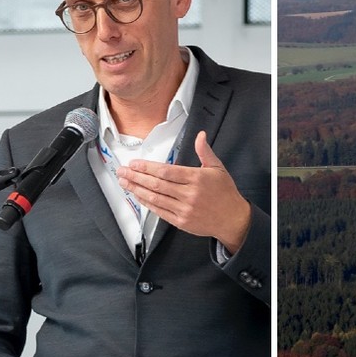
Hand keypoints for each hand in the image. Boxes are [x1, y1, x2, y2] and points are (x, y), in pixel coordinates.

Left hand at [117, 131, 251, 252]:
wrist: (233, 219)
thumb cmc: (225, 192)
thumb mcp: (218, 168)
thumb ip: (205, 151)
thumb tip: (200, 135)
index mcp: (197, 178)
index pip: (166, 172)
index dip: (147, 168)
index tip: (134, 163)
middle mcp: (189, 194)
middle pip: (156, 184)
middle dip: (136, 177)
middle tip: (122, 171)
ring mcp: (184, 209)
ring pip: (155, 198)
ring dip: (136, 189)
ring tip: (124, 182)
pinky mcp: (181, 221)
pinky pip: (159, 211)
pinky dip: (147, 203)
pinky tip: (138, 196)